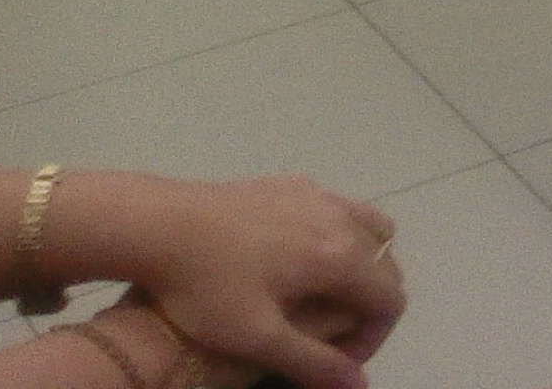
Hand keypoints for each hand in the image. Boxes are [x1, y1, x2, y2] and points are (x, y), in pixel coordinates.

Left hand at [91, 176, 402, 388]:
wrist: (161, 225)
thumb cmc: (207, 287)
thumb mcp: (256, 337)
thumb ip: (313, 361)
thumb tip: (359, 384)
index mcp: (340, 257)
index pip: (391, 299)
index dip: (373, 338)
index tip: (334, 360)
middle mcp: (342, 218)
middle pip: (387, 262)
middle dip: (370, 304)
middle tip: (331, 335)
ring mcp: (318, 194)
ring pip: (369, 227)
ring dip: (361, 263)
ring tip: (321, 292)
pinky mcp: (292, 183)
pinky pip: (338, 208)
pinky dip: (337, 234)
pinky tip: (291, 257)